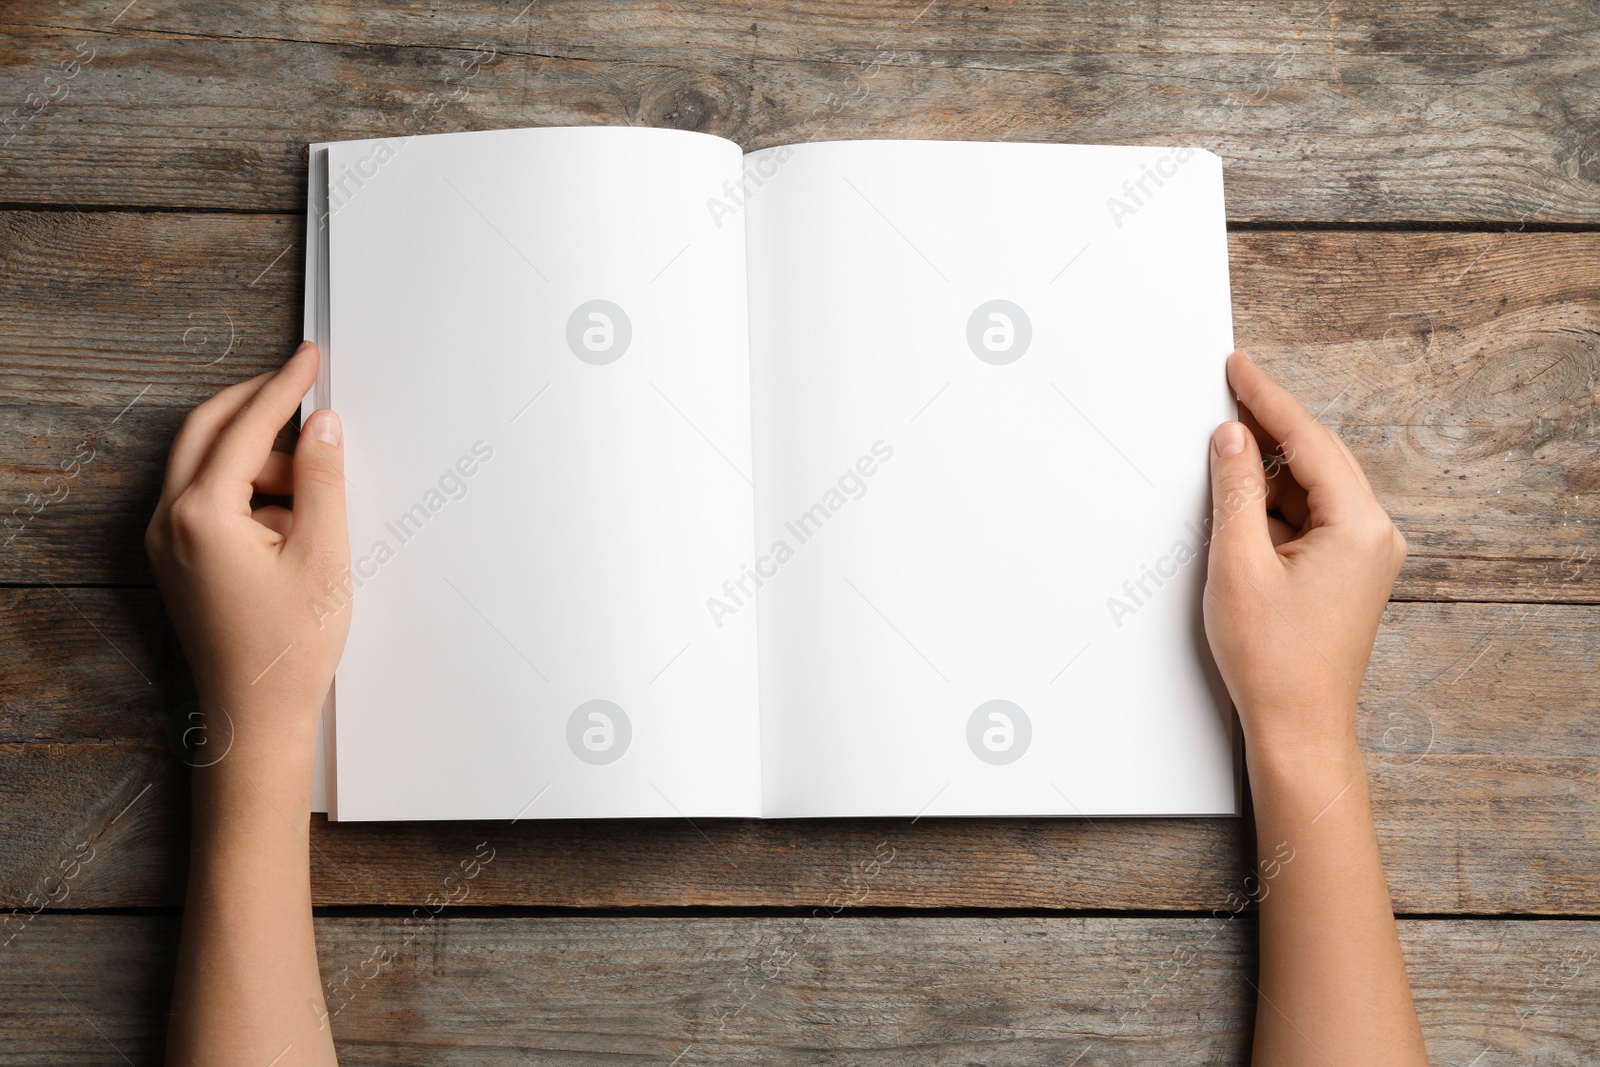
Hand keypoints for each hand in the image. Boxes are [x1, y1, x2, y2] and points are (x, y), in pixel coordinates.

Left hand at [146, 341, 348, 761]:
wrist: (256, 715)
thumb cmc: (288, 649)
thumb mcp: (323, 554)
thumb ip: (320, 479)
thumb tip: (322, 425)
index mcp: (201, 515)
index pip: (245, 427)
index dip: (284, 387)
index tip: (310, 358)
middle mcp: (169, 522)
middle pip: (208, 430)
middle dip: (257, 405)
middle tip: (302, 385)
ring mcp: (166, 542)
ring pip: (207, 464)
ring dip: (257, 458)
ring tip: (311, 502)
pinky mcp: (176, 559)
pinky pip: (205, 498)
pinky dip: (245, 490)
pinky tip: (288, 520)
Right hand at [1203, 350, 1405, 764]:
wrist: (1298, 726)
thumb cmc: (1274, 660)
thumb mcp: (1239, 563)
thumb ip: (1236, 491)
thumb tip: (1233, 438)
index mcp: (1359, 526)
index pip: (1308, 440)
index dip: (1267, 398)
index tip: (1238, 366)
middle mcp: (1374, 534)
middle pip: (1317, 457)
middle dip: (1269, 425)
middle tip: (1228, 390)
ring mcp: (1365, 554)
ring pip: (1312, 487)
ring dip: (1268, 470)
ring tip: (1222, 453)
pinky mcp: (1348, 572)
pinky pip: (1312, 517)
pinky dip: (1275, 504)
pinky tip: (1241, 502)